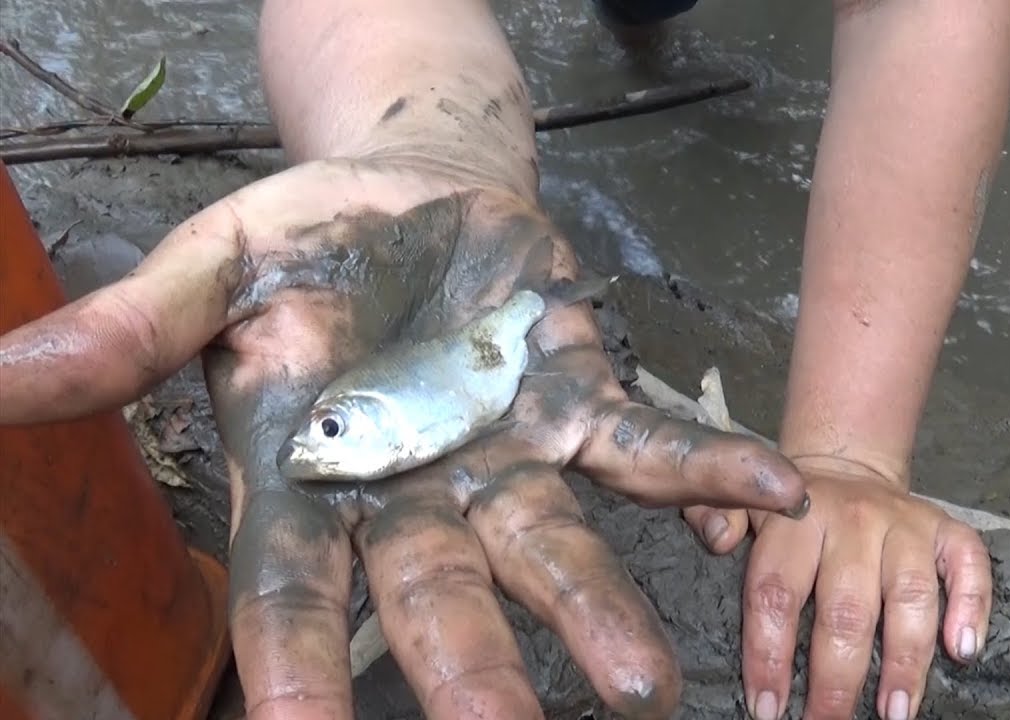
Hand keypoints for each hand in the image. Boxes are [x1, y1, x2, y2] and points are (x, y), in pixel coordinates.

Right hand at [0, 157, 809, 718]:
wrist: (409, 190)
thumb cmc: (304, 238)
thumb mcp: (210, 267)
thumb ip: (132, 330)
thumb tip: (1, 383)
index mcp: (313, 472)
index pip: (293, 587)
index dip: (294, 662)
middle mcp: (416, 491)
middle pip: (438, 595)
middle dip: (471, 669)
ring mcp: (507, 455)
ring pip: (553, 549)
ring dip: (599, 610)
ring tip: (646, 684)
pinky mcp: (580, 402)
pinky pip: (647, 449)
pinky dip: (707, 473)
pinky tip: (776, 497)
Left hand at [684, 458, 991, 719]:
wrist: (845, 465)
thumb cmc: (786, 510)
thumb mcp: (741, 503)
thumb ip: (719, 516)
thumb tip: (716, 540)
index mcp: (795, 518)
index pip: (777, 592)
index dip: (770, 655)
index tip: (767, 709)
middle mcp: (854, 520)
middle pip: (846, 608)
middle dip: (837, 679)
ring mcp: (905, 525)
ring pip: (910, 596)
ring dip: (904, 660)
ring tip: (895, 712)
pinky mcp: (947, 529)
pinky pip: (969, 566)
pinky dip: (972, 608)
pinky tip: (962, 651)